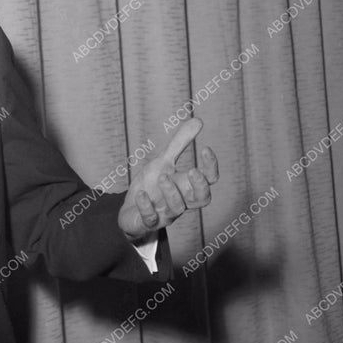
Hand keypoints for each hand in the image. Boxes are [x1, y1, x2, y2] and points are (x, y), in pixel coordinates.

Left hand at [117, 119, 218, 240]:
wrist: (131, 211)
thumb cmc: (151, 185)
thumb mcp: (163, 161)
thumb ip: (179, 144)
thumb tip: (198, 120)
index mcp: (187, 186)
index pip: (209, 179)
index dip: (211, 166)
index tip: (206, 148)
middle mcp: (181, 201)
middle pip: (202, 199)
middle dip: (200, 186)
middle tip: (193, 171)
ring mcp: (165, 214)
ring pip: (177, 208)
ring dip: (171, 192)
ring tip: (163, 176)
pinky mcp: (147, 222)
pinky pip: (150, 219)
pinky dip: (146, 206)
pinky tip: (141, 194)